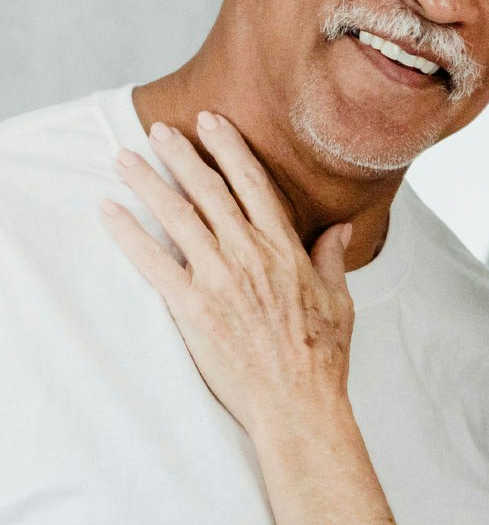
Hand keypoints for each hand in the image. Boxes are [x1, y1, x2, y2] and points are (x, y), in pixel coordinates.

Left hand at [101, 111, 354, 437]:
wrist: (298, 402)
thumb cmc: (321, 354)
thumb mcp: (339, 298)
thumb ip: (332, 257)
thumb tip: (342, 228)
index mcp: (285, 248)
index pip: (253, 183)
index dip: (230, 148)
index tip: (212, 122)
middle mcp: (250, 255)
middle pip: (209, 191)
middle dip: (182, 155)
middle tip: (159, 130)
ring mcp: (219, 280)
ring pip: (178, 217)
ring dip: (149, 183)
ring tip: (126, 158)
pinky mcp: (193, 308)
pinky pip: (153, 263)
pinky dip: (129, 235)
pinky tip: (111, 212)